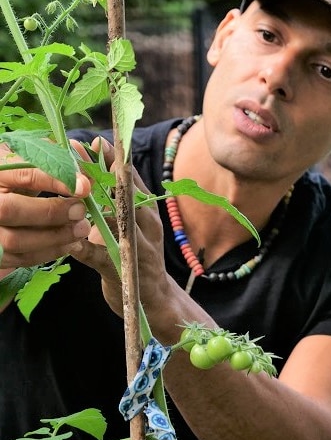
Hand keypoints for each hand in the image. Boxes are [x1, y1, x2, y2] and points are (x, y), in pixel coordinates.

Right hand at [0, 141, 90, 268]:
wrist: (1, 195)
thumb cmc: (16, 175)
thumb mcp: (29, 161)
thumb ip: (55, 161)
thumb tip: (86, 168)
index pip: (22, 175)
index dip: (55, 181)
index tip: (84, 187)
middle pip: (9, 210)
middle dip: (51, 213)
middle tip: (81, 211)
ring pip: (14, 240)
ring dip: (54, 237)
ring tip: (81, 229)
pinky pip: (19, 258)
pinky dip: (48, 252)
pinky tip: (69, 243)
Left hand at [68, 137, 170, 316]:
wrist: (154, 299)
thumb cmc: (137, 256)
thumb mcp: (132, 225)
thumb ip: (117, 201)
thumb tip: (93, 171)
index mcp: (147, 210)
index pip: (130, 178)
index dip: (112, 158)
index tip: (93, 140)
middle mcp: (147, 225)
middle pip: (123, 192)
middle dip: (98, 171)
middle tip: (75, 151)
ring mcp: (138, 247)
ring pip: (116, 219)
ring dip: (91, 202)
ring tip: (71, 188)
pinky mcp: (124, 269)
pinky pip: (99, 256)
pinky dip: (82, 248)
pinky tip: (68, 241)